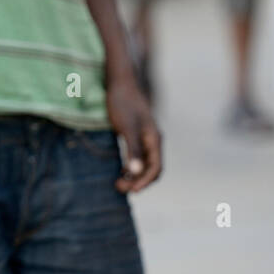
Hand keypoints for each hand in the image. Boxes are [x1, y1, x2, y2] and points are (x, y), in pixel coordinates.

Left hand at [106, 74, 161, 192]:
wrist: (120, 83)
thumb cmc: (123, 103)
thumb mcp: (127, 128)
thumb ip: (132, 149)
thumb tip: (135, 171)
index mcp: (154, 140)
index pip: (155, 168)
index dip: (144, 181)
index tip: (131, 190)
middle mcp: (153, 142)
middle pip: (151, 170)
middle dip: (138, 181)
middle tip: (119, 187)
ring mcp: (146, 140)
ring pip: (144, 165)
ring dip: (133, 176)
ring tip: (118, 182)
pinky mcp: (136, 137)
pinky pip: (138, 158)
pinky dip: (130, 168)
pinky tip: (120, 171)